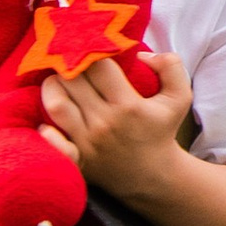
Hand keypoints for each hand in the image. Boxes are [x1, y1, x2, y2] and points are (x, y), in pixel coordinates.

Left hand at [38, 44, 195, 200]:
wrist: (154, 176)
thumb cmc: (161, 131)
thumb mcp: (179, 97)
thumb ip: (170, 66)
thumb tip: (140, 54)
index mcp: (128, 105)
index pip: (98, 66)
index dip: (92, 51)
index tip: (93, 49)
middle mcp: (104, 122)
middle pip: (73, 80)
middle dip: (70, 64)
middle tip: (73, 61)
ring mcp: (87, 141)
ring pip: (55, 103)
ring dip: (53, 87)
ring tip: (60, 82)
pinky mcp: (77, 157)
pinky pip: (52, 139)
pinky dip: (46, 127)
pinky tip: (50, 120)